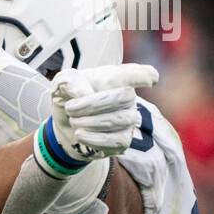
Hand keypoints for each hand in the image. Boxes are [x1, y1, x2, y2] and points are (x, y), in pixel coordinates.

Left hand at [42, 63, 158, 169]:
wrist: (65, 124)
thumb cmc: (70, 97)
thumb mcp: (63, 83)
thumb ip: (70, 82)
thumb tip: (84, 94)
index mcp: (116, 78)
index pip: (136, 74)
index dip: (143, 75)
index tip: (150, 79)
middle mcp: (128, 97)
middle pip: (123, 97)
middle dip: (93, 104)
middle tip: (71, 108)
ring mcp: (128, 119)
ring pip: (118, 120)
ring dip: (89, 122)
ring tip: (74, 120)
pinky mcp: (123, 140)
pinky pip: (115, 140)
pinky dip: (93, 138)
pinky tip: (80, 134)